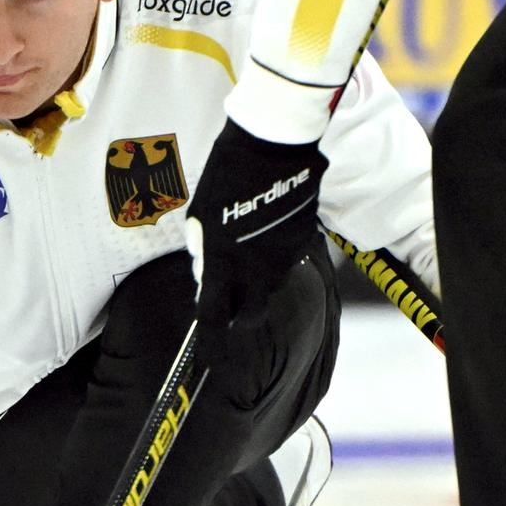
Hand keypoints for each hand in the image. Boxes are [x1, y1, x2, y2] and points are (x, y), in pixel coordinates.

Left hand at [186, 120, 325, 368]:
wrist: (276, 141)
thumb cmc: (228, 172)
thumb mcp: (201, 214)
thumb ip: (205, 252)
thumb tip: (207, 280)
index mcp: (225, 259)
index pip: (216, 316)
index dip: (212, 346)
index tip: (210, 364)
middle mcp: (257, 266)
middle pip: (251, 315)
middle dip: (240, 317)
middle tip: (230, 301)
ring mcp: (285, 256)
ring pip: (270, 285)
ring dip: (256, 278)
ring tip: (246, 240)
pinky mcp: (304, 241)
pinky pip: (285, 260)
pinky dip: (273, 254)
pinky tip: (265, 226)